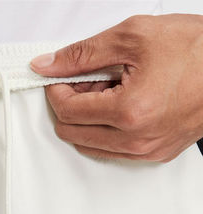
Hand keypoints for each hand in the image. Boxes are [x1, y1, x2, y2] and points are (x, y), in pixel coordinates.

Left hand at [29, 14, 202, 162]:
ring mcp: (145, 151)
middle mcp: (136, 139)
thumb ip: (82, 54)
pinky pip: (112, 151)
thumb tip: (47, 65)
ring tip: (105, 92)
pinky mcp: (154, 155)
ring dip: (86, 120)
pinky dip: (104, 131)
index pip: (66, 111)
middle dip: (70, 106)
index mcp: (128, 111)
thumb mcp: (133, 37)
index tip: (60, 77)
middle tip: (84, 82)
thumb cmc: (197, 49)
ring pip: (89, 145)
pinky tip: (118, 108)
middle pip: (72, 132)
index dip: (56, 90)